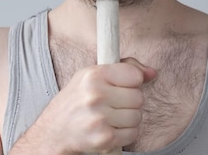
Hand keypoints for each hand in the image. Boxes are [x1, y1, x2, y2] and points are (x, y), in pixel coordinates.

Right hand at [15, 57, 155, 153]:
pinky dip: (126, 133)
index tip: (121, 86)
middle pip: (138, 97)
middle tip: (114, 104)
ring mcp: (99, 118)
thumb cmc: (77, 100)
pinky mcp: (104, 138)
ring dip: (129, 119)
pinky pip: (132, 133)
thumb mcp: (94, 76)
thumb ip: (124, 69)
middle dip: (130, 102)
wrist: (54, 130)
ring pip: (137, 116)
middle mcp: (95, 95)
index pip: (134, 75)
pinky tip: (111, 128)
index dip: (132, 82)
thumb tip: (153, 73)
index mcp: (93, 75)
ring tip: (111, 117)